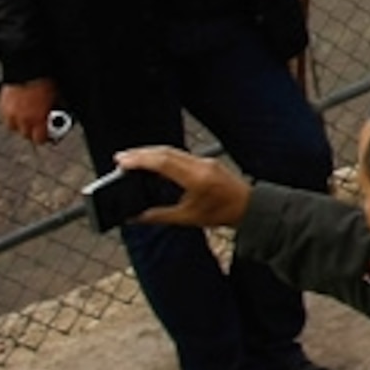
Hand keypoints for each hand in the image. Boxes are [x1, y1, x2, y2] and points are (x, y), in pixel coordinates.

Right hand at [0, 78, 57, 144]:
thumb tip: (60, 118)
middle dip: (33, 132)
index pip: (39, 139)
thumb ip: (57, 111)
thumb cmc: (44, 80)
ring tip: (29, 117)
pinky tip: (20, 109)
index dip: (45, 137)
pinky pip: (7, 117)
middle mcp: (21, 119)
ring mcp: (10, 113)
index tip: (49, 133)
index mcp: (37, 119)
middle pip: (26, 135)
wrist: (27, 67)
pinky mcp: (2, 105)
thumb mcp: (57, 98)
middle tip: (40, 125)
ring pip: (14, 127)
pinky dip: (13, 116)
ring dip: (21, 125)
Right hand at [113, 146, 251, 228]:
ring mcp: (205, 161)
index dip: (141, 160)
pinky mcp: (207, 162)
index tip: (122, 161)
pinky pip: (181, 154)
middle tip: (120, 158)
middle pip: (166, 152)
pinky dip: (164, 156)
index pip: (163, 162)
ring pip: (173, 151)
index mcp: (196, 178)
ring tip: (131, 158)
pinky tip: (153, 162)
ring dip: (151, 153)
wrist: (250, 206)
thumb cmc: (222, 213)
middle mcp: (201, 165)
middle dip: (141, 153)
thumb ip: (159, 216)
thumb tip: (135, 218)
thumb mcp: (188, 218)